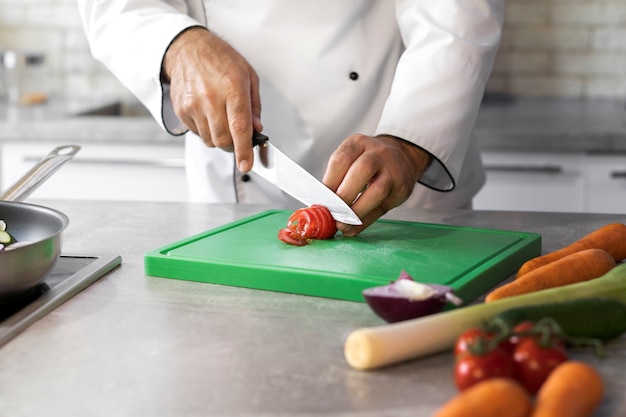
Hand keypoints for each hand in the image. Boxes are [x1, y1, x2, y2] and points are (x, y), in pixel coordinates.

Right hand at [162, 27, 261, 171]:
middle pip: (223, 139)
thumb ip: (254, 105)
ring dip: (219, 138)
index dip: (244, 150)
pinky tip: (208, 114)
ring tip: (221, 118)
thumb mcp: (248, 75)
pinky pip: (197, 133)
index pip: (239, 127)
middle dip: (233, 146)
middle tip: (238, 139)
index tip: (246, 164)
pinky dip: (206, 131)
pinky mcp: (182, 110)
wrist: (187, 49)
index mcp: (232, 88)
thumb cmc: (220, 59)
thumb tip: (257, 129)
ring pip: (210, 140)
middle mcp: (211, 98)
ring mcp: (193, 105)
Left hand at [323, 134, 431, 235]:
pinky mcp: (401, 190)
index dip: (330, 181)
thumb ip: (338, 177)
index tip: (321, 199)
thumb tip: (321, 206)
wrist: (404, 156)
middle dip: (344, 195)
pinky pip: (381, 209)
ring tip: (342, 224)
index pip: (342, 159)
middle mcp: (379, 153)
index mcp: (359, 143)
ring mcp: (393, 171)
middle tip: (332, 211)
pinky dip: (364, 222)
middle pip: (362, 170)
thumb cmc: (369, 160)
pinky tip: (352, 229)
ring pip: (377, 191)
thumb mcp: (353, 156)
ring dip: (356, 211)